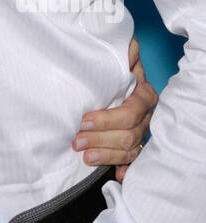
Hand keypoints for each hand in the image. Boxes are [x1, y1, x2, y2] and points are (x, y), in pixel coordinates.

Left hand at [73, 35, 155, 181]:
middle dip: (101, 139)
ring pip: (129, 150)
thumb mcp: (114, 54)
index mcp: (142, 94)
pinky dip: (124, 168)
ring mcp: (140, 131)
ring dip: (107, 155)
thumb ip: (122, 50)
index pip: (130, 112)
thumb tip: (128, 48)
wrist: (104, 76)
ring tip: (84, 156)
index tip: (85, 120)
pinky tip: (115, 174)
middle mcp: (144, 115)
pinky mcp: (132, 144)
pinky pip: (133, 161)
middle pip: (128, 134)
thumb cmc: (107, 66)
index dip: (108, 119)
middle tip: (77, 141)